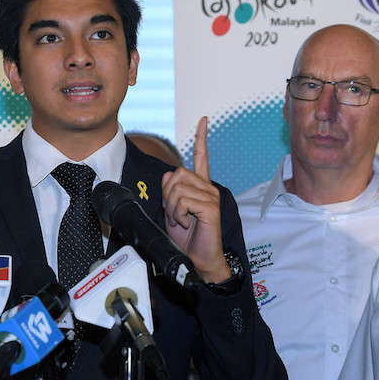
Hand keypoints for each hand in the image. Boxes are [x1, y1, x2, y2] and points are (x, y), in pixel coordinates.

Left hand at [161, 117, 230, 283]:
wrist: (197, 260)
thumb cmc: (186, 238)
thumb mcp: (172, 211)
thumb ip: (170, 191)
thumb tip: (168, 175)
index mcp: (200, 187)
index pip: (201, 157)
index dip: (201, 138)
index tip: (204, 119)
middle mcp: (208, 188)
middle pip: (178, 173)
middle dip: (167, 194)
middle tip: (174, 213)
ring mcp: (211, 196)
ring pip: (178, 187)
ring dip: (172, 206)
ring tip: (180, 220)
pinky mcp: (211, 207)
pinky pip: (184, 200)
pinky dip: (178, 213)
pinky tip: (187, 223)